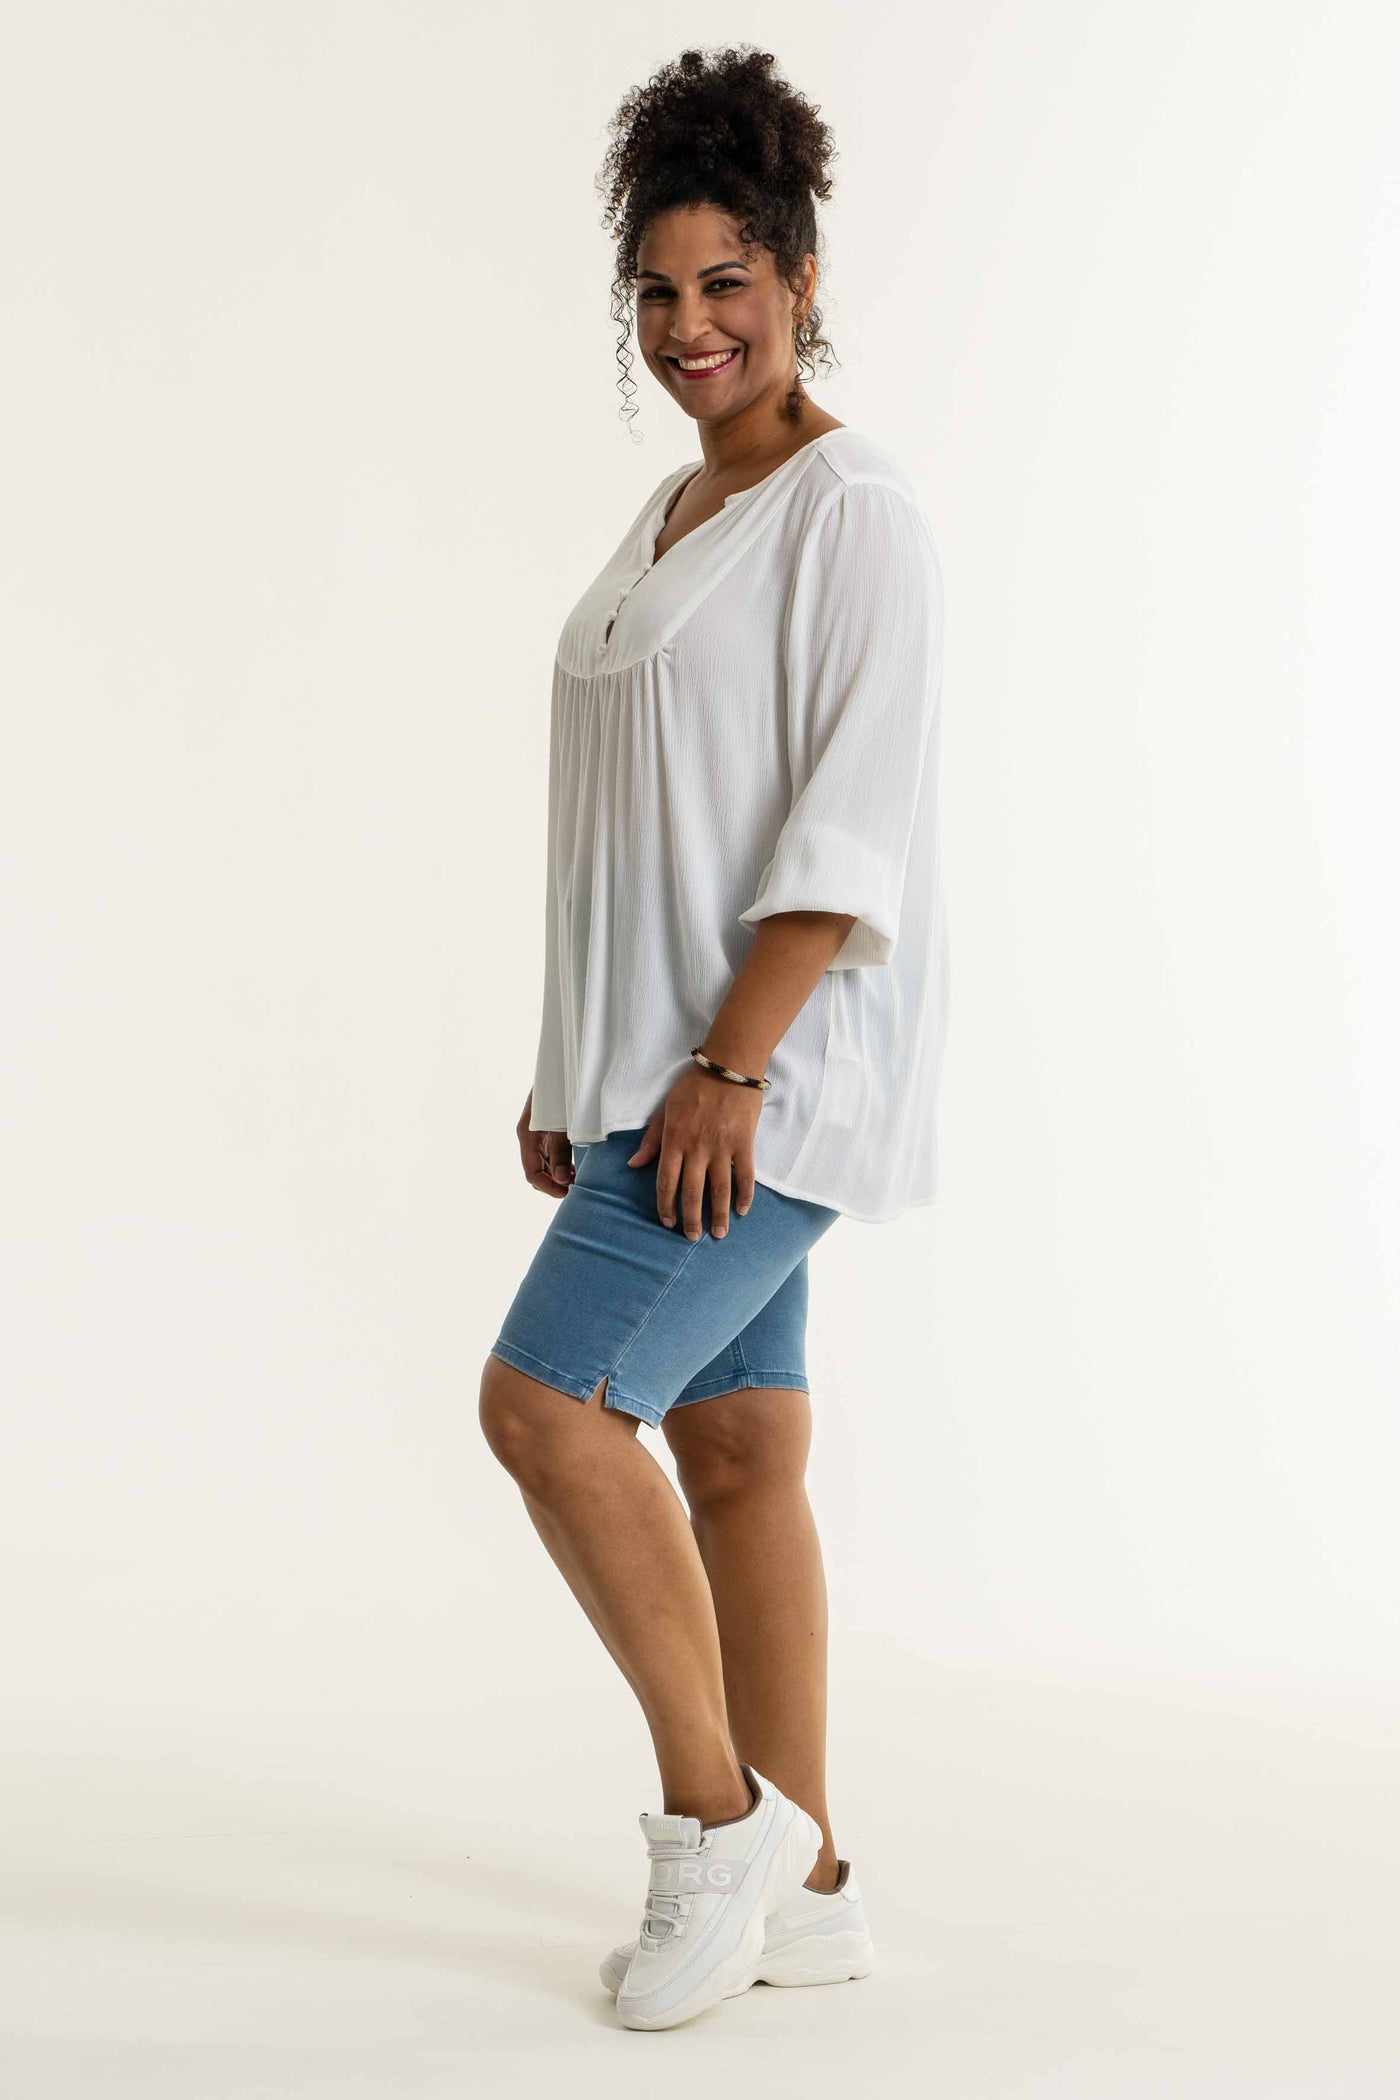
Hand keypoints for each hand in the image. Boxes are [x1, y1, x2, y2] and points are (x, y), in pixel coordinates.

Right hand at [517, 1091, 573, 1197]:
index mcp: (527, 1134)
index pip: (532, 1172)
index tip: (567, 1194)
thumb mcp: (563, 1121)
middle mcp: (529, 1136)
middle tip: (576, 1190)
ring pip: (544, 1165)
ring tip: (578, 1181)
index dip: (548, 1187)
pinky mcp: (547, 1129)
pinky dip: (561, 1165)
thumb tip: (561, 1180)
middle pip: (537, 1171)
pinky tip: (575, 1169)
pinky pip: (550, 1154)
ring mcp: (537, 1133)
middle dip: (553, 1184)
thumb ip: (561, 1150)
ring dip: (558, 1176)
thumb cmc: (563, 1089)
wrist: (564, 1063)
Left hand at [626, 1064, 760, 1238]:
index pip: (666, 1182)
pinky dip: (745, 1195)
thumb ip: (651, 1140)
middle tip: (691, 1237)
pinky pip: (745, 1175)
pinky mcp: (743, 1143)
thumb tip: (634, 1165)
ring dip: (718, 1215)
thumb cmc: (693, 1086)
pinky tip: (742, 1210)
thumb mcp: (665, 1110)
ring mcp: (721, 1147)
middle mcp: (696, 1148)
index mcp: (674, 1140)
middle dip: (691, 1219)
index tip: (667, 1222)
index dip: (665, 1206)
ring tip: (718, 1234)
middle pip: (691, 1192)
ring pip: (719, 1190)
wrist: (727, 1066)